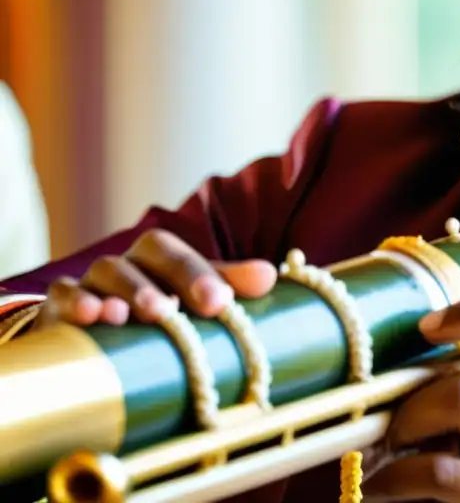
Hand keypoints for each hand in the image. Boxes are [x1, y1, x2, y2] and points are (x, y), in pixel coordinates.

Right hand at [35, 229, 277, 327]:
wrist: (95, 337)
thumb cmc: (156, 312)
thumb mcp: (191, 297)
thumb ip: (227, 285)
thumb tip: (269, 275)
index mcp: (158, 258)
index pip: (176, 253)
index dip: (197, 274)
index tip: (220, 304)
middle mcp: (125, 265)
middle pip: (141, 259)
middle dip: (159, 283)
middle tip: (171, 312)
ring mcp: (89, 284)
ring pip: (104, 275)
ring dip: (121, 293)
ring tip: (129, 315)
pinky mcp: (58, 309)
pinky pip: (62, 297)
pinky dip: (75, 304)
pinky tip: (90, 316)